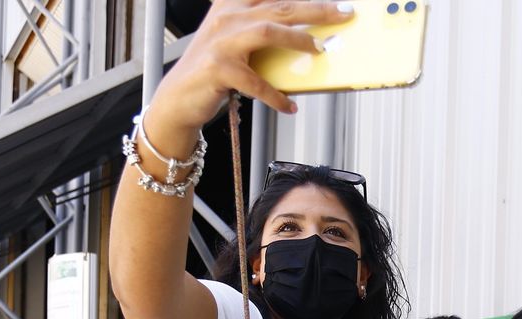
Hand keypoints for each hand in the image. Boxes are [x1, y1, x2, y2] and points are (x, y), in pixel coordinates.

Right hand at [147, 0, 354, 147]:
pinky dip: (276, 96)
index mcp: (232, 6)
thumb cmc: (212, 72)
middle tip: (343, 13)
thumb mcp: (236, 43)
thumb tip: (309, 39)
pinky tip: (289, 106)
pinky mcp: (218, 68)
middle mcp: (226, 17)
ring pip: (268, 31)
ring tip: (319, 50)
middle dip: (316, 9)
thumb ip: (264, 33)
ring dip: (299, 40)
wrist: (178, 99)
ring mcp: (221, 41)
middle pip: (279, 7)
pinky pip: (256, 81)